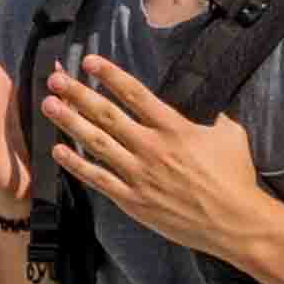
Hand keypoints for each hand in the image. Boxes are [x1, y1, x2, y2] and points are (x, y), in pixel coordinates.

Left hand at [38, 48, 274, 261]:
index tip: (90, 62)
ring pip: (96, 143)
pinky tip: (58, 150)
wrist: (234, 222)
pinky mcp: (132, 200)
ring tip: (48, 105)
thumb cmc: (235, 176)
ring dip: (69, 122)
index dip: (110, 75)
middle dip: (78, 94)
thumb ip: (210, 115)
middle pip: (107, 114)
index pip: (135, 94)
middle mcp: (151, 147)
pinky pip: (98, 178)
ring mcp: (139, 174)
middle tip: (55, 79)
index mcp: (174, 128)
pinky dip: (76, 164)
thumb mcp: (230, 134)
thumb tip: (206, 101)